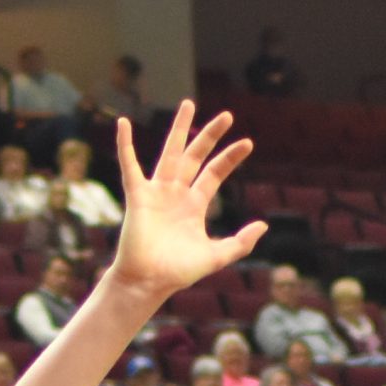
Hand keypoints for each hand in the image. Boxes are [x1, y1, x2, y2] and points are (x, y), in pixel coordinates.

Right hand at [107, 103, 264, 303]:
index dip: (230, 158)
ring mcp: (156, 192)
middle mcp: (176, 193)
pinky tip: (123, 123)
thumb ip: (240, 242)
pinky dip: (125, 145)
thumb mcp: (216, 256)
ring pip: (170, 153)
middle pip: (195, 156)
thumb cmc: (179, 272)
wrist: (149, 281)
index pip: (214, 173)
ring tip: (189, 104)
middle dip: (210, 136)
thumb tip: (263, 225)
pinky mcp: (137, 195)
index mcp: (194, 205)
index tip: (248, 143)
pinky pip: (129, 165)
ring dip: (179, 129)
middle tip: (227, 115)